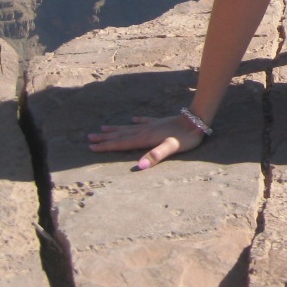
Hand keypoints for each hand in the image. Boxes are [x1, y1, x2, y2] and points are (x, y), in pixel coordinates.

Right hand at [88, 114, 204, 169]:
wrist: (197, 119)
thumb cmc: (186, 136)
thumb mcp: (172, 147)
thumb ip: (156, 156)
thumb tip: (138, 166)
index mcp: (145, 138)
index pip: (122, 143)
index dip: (107, 146)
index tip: (91, 147)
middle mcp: (145, 130)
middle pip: (121, 135)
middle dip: (105, 138)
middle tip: (89, 138)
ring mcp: (152, 125)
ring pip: (129, 128)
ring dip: (116, 130)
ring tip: (103, 128)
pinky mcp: (160, 122)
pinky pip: (144, 122)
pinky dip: (136, 121)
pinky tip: (132, 119)